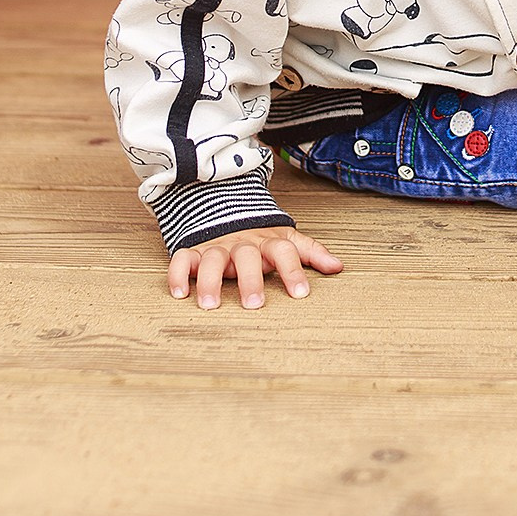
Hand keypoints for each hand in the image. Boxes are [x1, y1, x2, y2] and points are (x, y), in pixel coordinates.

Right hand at [168, 224, 343, 309]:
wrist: (226, 210)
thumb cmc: (261, 238)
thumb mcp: (287, 241)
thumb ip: (311, 253)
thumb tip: (338, 267)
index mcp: (268, 242)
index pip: (284, 251)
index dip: (293, 270)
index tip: (301, 294)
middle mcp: (242, 244)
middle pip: (247, 256)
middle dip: (250, 279)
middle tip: (255, 305)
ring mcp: (217, 246)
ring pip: (211, 258)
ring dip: (209, 280)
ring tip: (209, 305)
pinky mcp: (193, 250)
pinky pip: (181, 259)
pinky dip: (178, 274)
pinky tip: (180, 294)